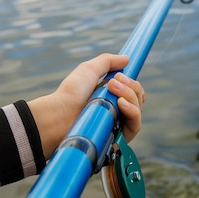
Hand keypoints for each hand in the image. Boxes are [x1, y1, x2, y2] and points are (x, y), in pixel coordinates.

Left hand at [28, 54, 143, 157]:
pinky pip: (135, 126)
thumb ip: (107, 62)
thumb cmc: (71, 93)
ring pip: (138, 110)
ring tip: (113, 90)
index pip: (133, 92)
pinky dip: (133, 111)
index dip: (133, 84)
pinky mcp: (117, 138)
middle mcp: (115, 112)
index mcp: (110, 97)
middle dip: (131, 86)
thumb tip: (127, 59)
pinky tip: (121, 103)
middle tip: (114, 82)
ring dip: (131, 96)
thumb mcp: (89, 70)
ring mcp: (117, 125)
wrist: (60, 115)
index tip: (124, 76)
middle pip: (138, 98)